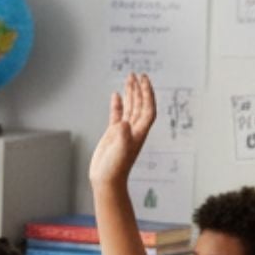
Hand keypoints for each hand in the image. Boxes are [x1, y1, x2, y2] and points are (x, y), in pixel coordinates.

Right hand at [89, 73, 156, 187]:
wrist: (106, 180)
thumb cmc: (115, 168)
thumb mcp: (120, 151)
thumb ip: (123, 136)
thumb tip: (122, 122)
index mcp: (139, 132)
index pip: (147, 108)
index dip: (147, 94)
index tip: (144, 80)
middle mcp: (134, 129)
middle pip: (140, 104)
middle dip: (140, 89)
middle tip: (137, 74)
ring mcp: (124, 131)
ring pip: (130, 107)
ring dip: (130, 93)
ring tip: (129, 78)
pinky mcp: (113, 134)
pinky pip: (117, 115)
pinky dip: (117, 104)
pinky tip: (116, 95)